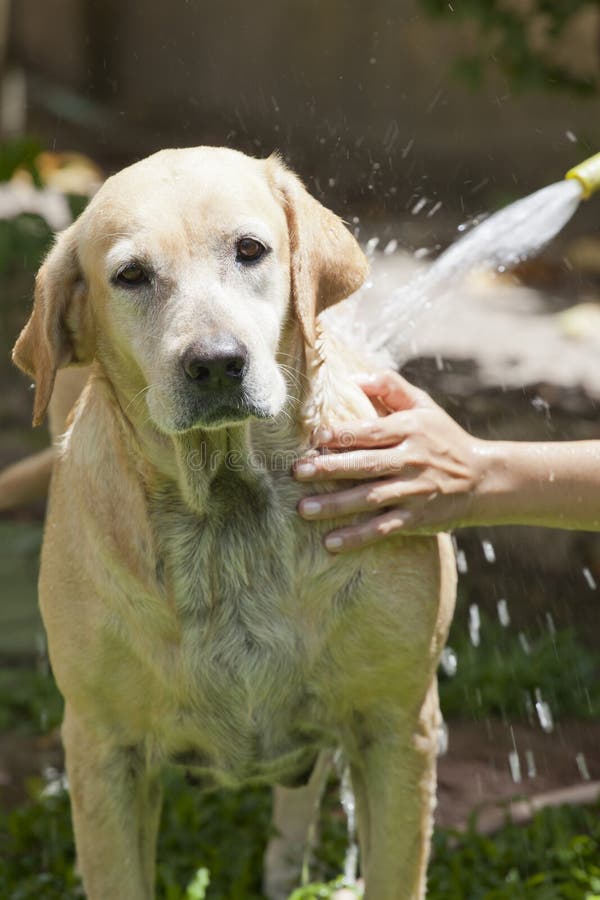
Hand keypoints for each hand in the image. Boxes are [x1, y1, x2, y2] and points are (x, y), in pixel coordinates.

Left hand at [294, 370, 485, 551]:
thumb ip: (390, 387)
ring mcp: (414, 491)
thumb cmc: (443, 438)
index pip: (371, 431)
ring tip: (304, 509)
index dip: (343, 434)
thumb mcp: (424, 406)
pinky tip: (330, 543)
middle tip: (297, 472)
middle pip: (365, 464)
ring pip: (370, 499)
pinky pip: (383, 528)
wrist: (483, 479)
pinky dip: (357, 537)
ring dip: (336, 505)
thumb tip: (354, 377)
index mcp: (410, 430)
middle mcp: (411, 460)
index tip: (315, 438)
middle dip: (330, 468)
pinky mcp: (417, 518)